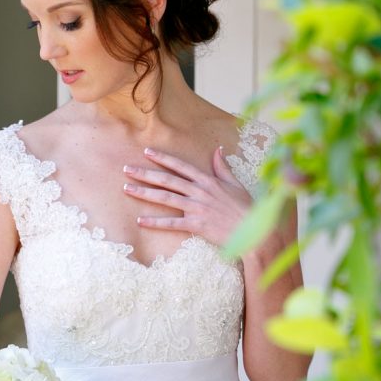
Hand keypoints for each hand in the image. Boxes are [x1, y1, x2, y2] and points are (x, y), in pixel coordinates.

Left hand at [122, 145, 250, 246]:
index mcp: (208, 180)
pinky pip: (172, 223)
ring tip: (127, 189)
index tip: (147, 152)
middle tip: (127, 169)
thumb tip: (217, 149)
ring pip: (165, 198)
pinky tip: (140, 220)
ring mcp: (197, 208)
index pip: (181, 166)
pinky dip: (155, 222)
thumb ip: (223, 168)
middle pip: (167, 180)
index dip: (163, 158)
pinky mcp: (196, 225)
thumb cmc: (246, 208)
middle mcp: (199, 191)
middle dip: (145, 173)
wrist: (253, 230)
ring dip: (144, 193)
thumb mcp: (236, 184)